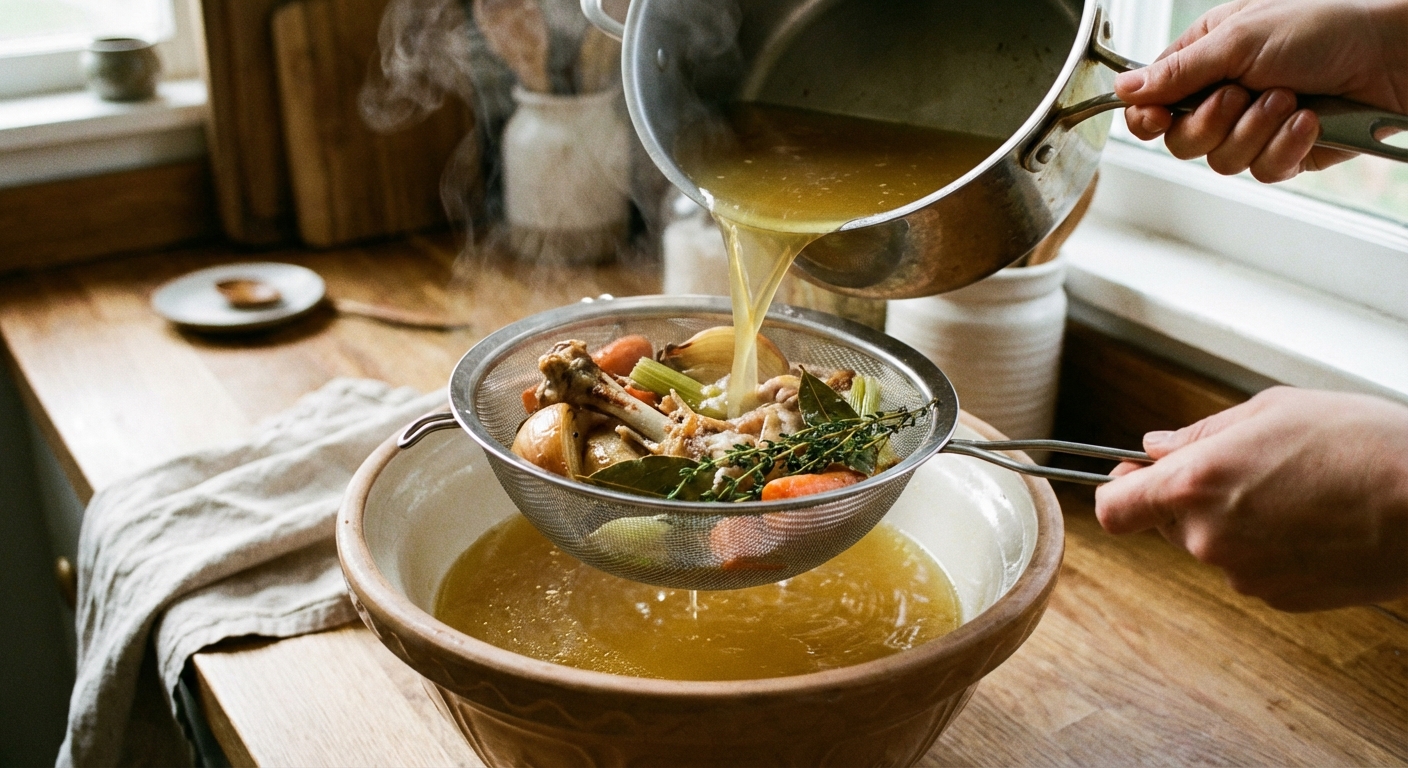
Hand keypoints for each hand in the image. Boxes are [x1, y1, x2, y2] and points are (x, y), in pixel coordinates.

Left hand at [1095, 387, 1407, 610]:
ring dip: (1236, 521)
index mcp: (1195, 485)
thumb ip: (1200, 434)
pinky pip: (1254, 568)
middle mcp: (1208, 538)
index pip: (1114, 509)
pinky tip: (1314, 521)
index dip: (1117, 491)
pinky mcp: (1281, 598)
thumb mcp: (1271, 411)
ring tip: (1296, 490)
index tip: (1129, 476)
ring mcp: (1245, 575)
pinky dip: (1270, 547)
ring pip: (1214, 545)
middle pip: (1165, 525)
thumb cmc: (1362, 444)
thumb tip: (1155, 447)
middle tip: (1244, 467)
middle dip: (1188, 498)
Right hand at [1115, 0, 1407, 181]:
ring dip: (1255, 131)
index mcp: (1205, 58)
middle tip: (1244, 94)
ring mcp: (1253, 127)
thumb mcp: (1240, 39)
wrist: (1391, 57)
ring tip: (1289, 100)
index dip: (1147, 118)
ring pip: (1220, 161)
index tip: (1154, 120)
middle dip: (1213, 122)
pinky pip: (1261, 172)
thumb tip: (1124, 88)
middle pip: (1180, 140)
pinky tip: (1308, 121)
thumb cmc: (1325, 28)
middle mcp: (1224, 95)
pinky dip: (1285, 147)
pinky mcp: (1283, 153)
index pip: (1151, 101)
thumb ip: (1178, 71)